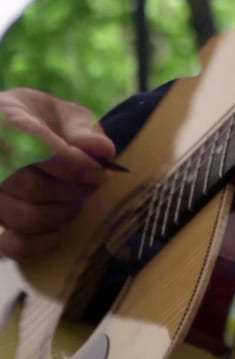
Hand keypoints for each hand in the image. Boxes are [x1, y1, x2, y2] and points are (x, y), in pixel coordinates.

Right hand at [0, 88, 114, 259]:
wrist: (18, 131)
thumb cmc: (45, 122)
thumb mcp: (66, 114)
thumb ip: (83, 130)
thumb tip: (101, 151)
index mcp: (4, 122)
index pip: (34, 150)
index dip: (73, 166)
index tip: (100, 172)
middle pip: (33, 188)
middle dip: (75, 190)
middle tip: (94, 183)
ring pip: (25, 217)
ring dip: (63, 213)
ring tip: (78, 199)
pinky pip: (13, 245)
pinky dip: (42, 243)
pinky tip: (59, 229)